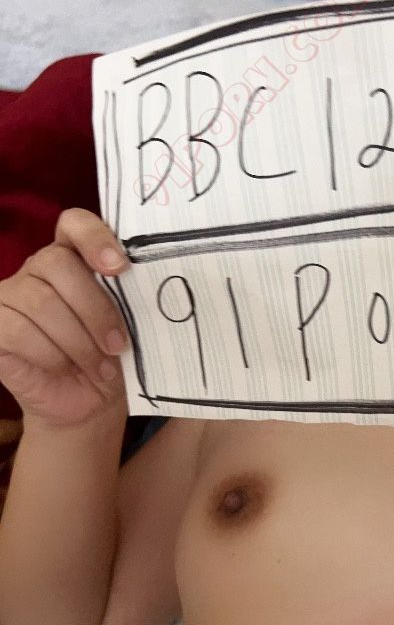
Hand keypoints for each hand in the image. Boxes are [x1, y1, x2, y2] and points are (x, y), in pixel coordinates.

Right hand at [0, 208, 129, 427]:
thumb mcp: (131, 324)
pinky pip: (17, 330)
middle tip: (117, 344)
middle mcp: (39, 269)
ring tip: (99, 366)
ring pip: (40, 302)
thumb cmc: (112, 356)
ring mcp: (11, 297)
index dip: (95, 237)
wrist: (91, 400)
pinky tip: (67, 368)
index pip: (74, 223)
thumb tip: (149, 283)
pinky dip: (50, 354)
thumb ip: (132, 296)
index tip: (119, 267)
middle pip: (57, 265)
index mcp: (76, 258)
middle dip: (94, 310)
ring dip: (77, 341)